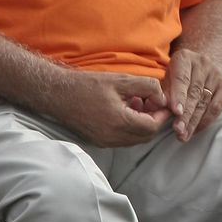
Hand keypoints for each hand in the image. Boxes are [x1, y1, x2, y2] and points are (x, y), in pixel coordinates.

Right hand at [52, 71, 171, 147]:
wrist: (57, 94)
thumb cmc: (88, 85)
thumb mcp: (122, 80)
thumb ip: (148, 88)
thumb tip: (162, 98)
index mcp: (119, 122)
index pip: (152, 127)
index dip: (162, 115)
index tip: (164, 102)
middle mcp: (112, 137)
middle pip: (146, 136)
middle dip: (154, 120)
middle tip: (153, 102)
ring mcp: (104, 142)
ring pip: (135, 139)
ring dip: (142, 124)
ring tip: (138, 103)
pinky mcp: (98, 141)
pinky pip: (123, 139)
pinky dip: (130, 128)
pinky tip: (125, 110)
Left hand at [162, 48, 221, 139]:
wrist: (200, 66)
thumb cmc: (176, 76)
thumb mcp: (165, 78)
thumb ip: (161, 92)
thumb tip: (155, 109)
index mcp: (184, 58)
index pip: (181, 79)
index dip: (178, 96)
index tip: (175, 112)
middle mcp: (202, 63)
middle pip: (194, 92)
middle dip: (185, 114)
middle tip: (178, 130)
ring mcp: (216, 73)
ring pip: (205, 101)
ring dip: (194, 121)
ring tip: (184, 135)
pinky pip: (217, 106)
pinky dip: (207, 120)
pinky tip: (196, 130)